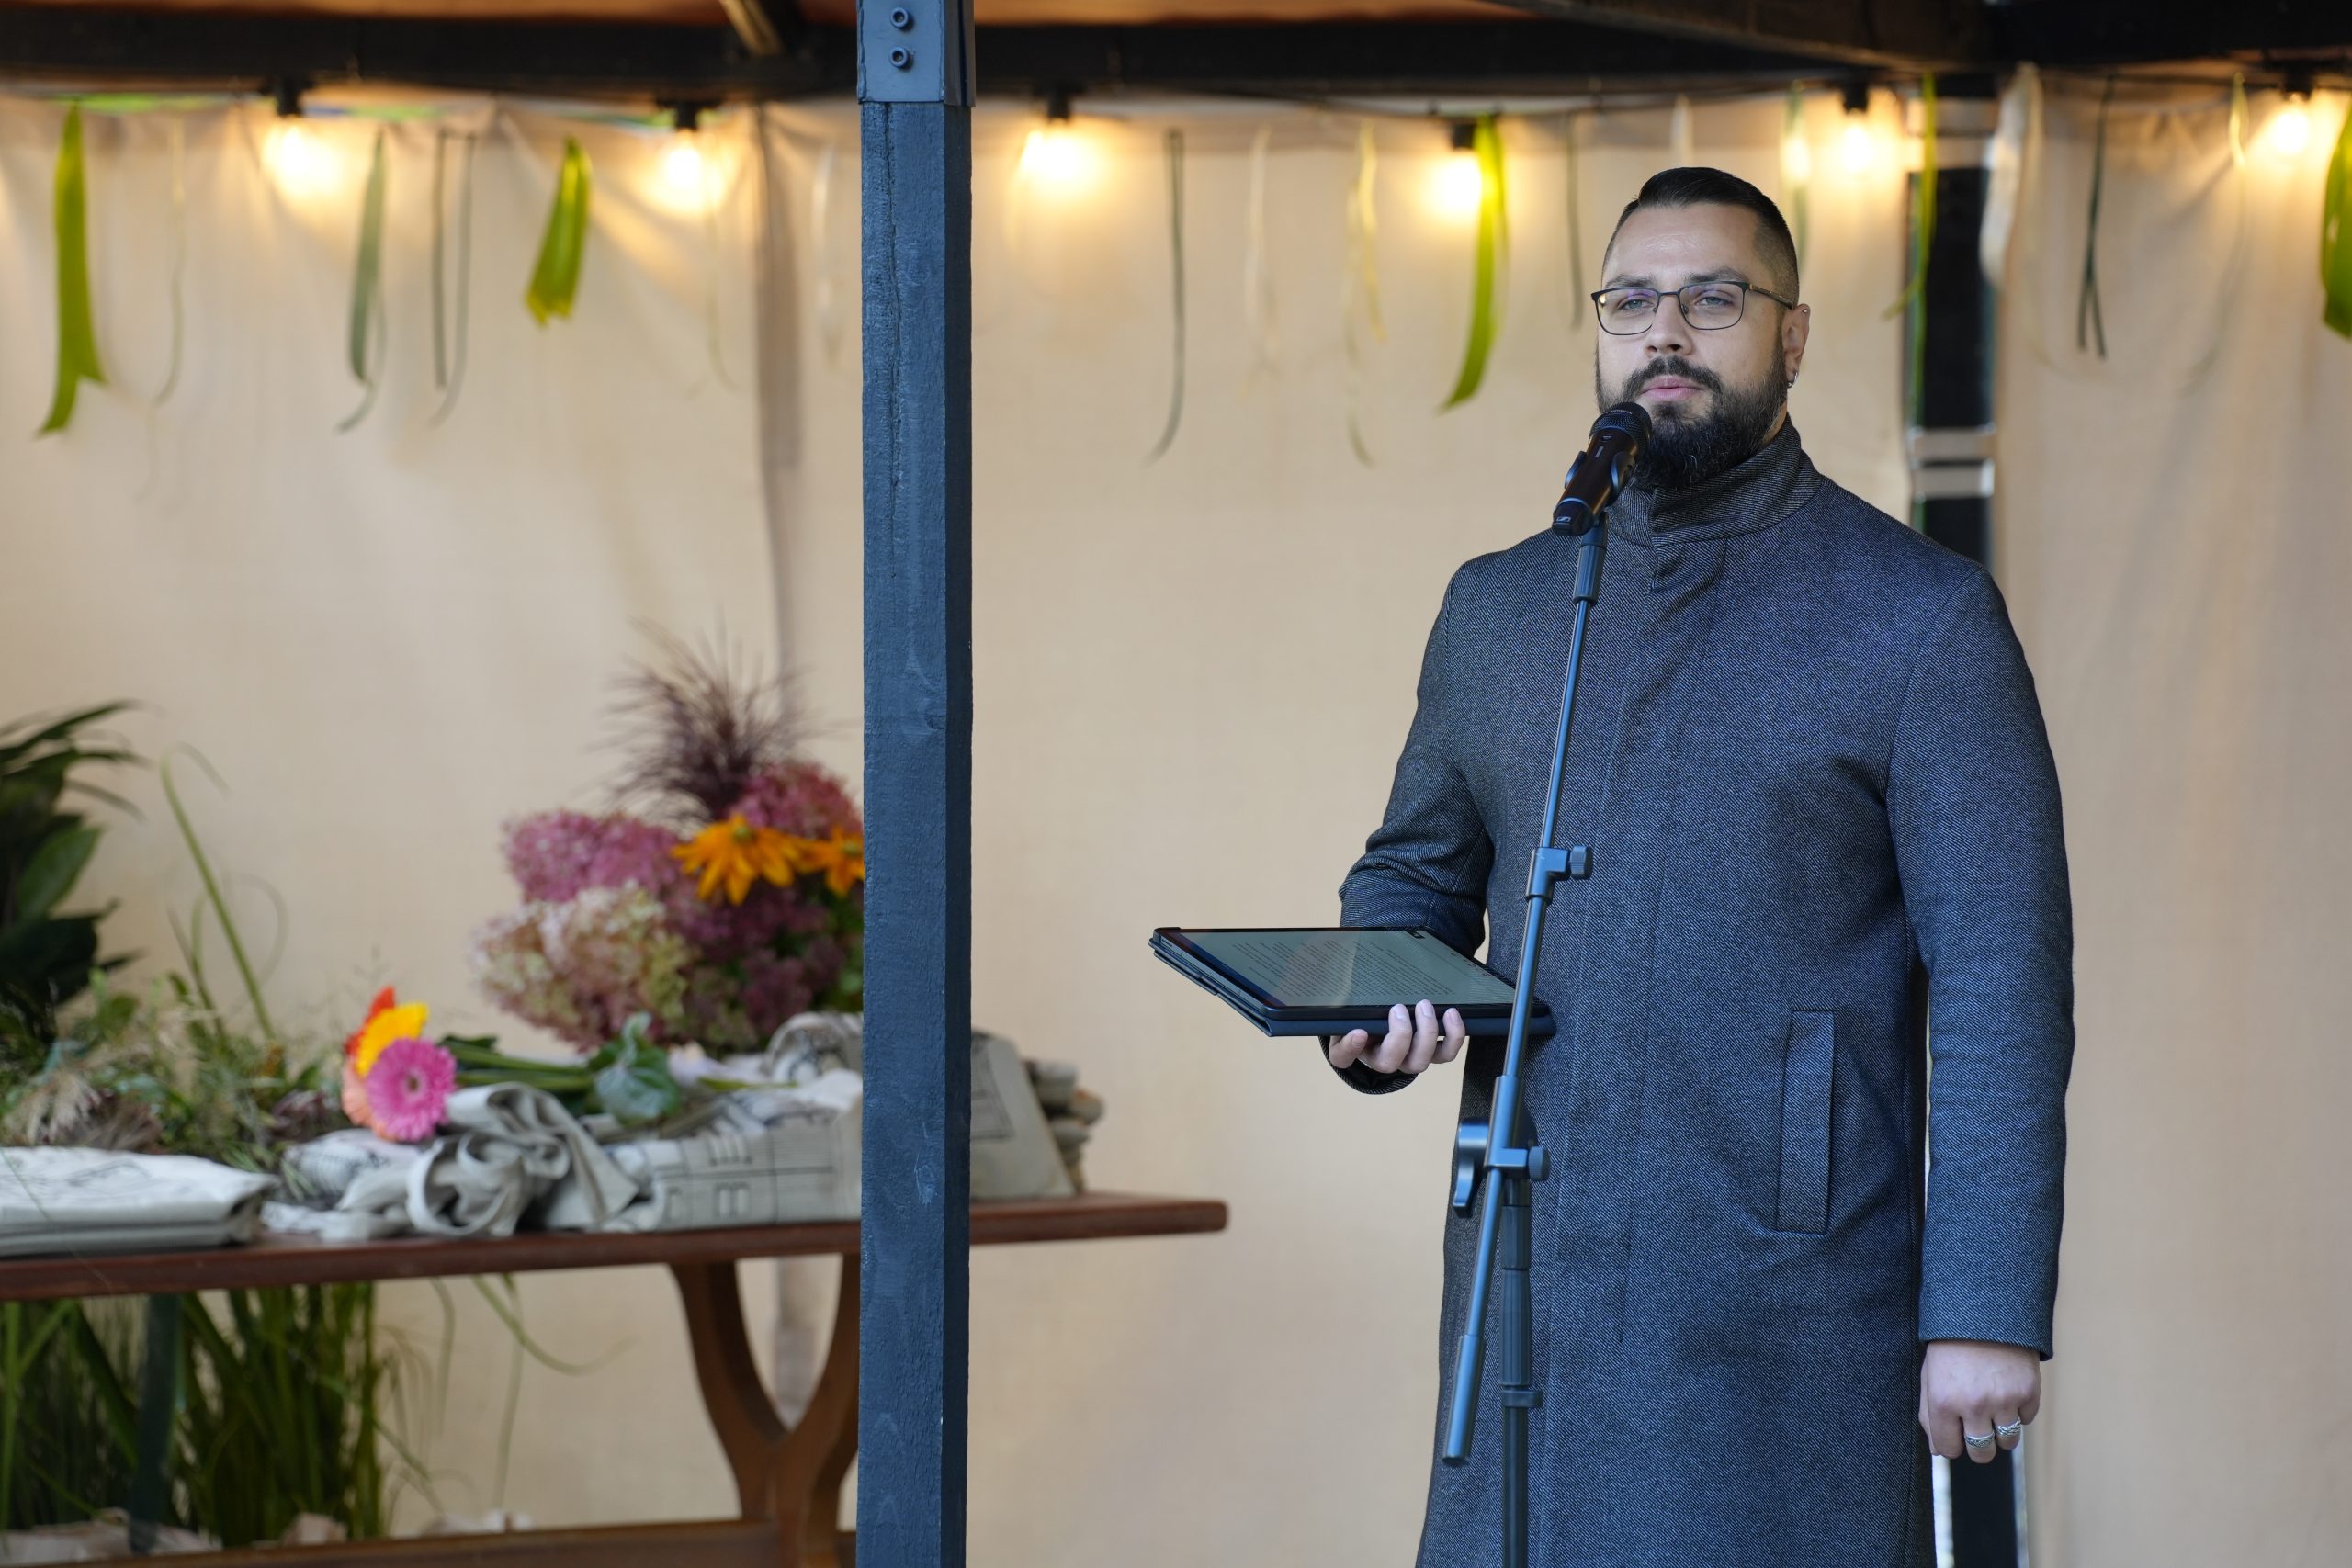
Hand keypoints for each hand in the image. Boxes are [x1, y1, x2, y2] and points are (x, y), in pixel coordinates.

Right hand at [1326, 1000, 1467, 1075]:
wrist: (1388, 1015)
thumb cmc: (1368, 1010)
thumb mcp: (1354, 1004)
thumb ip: (1352, 1000)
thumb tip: (1353, 980)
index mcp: (1353, 1048)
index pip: (1342, 1056)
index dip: (1350, 1048)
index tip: (1360, 1031)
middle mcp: (1380, 1059)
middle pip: (1389, 1063)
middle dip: (1399, 1036)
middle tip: (1399, 1008)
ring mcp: (1406, 1059)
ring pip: (1419, 1062)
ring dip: (1426, 1034)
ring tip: (1425, 1006)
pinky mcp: (1429, 1053)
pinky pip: (1445, 1054)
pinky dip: (1452, 1036)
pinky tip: (1451, 1013)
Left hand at [1919, 1339, 2040, 1463]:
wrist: (1985, 1311)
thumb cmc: (1951, 1345)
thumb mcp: (1930, 1375)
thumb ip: (1929, 1414)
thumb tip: (1937, 1450)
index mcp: (1943, 1401)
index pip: (1948, 1449)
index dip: (1951, 1443)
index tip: (1955, 1433)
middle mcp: (1974, 1405)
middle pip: (1981, 1453)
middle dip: (1978, 1446)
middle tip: (1976, 1426)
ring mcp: (2004, 1400)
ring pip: (2007, 1442)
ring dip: (2001, 1431)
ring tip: (1993, 1407)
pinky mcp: (2029, 1392)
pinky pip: (2026, 1420)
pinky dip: (2019, 1411)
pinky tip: (2008, 1389)